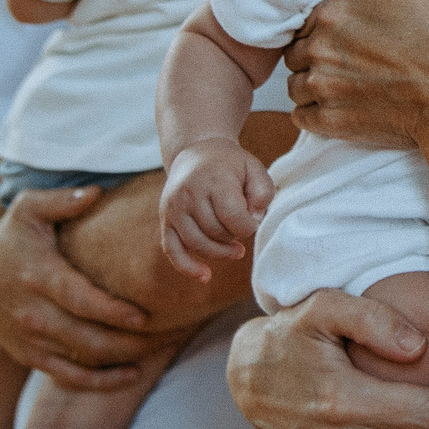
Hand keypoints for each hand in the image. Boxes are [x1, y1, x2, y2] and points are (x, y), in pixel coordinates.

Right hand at [0, 183, 162, 389]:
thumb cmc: (11, 236)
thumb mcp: (28, 208)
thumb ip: (62, 200)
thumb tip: (96, 191)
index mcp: (39, 276)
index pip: (78, 300)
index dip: (111, 312)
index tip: (145, 316)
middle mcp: (33, 313)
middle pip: (88, 337)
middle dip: (133, 340)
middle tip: (172, 333)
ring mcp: (31, 339)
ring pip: (83, 359)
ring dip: (126, 359)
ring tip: (165, 348)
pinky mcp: (30, 356)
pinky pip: (68, 377)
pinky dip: (100, 382)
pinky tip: (132, 374)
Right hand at [158, 140, 270, 280]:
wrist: (196, 152)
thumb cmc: (229, 164)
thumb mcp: (254, 167)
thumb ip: (263, 192)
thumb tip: (254, 218)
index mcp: (213, 179)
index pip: (233, 216)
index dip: (248, 226)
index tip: (253, 221)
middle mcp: (189, 193)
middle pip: (215, 232)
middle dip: (234, 237)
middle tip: (242, 228)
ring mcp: (174, 207)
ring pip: (197, 243)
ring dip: (219, 253)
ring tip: (235, 250)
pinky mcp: (165, 219)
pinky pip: (171, 249)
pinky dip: (187, 266)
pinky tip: (205, 276)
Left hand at [283, 0, 428, 154]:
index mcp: (332, 12)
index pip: (304, 18)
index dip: (328, 25)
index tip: (356, 34)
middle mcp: (319, 49)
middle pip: (298, 50)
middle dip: (319, 53)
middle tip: (358, 59)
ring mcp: (323, 89)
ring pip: (297, 84)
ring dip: (316, 83)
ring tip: (353, 83)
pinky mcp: (331, 124)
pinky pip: (302, 118)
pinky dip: (317, 114)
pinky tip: (348, 106)